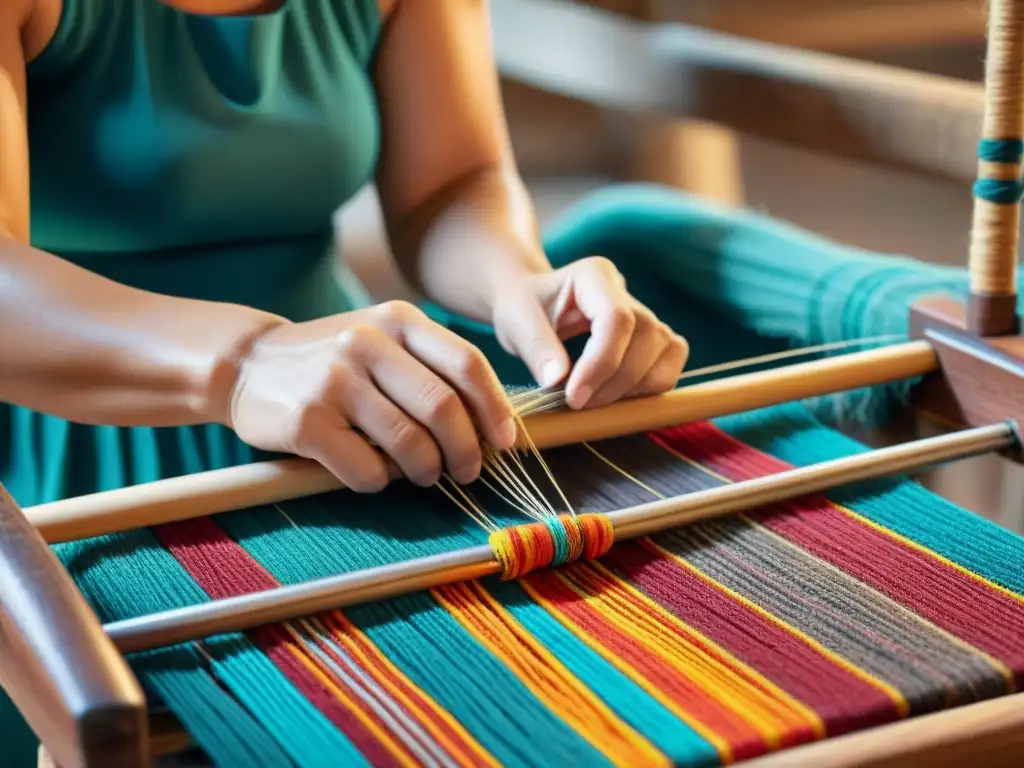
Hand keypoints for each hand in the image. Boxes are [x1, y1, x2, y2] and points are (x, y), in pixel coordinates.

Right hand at [226, 301, 516, 491]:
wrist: (247, 363)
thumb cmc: (333, 361)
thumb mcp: (381, 340)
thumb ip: (430, 366)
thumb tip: (493, 420)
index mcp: (398, 319)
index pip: (467, 364)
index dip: (494, 410)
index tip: (504, 442)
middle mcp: (368, 342)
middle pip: (443, 408)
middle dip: (466, 451)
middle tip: (467, 472)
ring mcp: (335, 380)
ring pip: (409, 444)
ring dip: (426, 472)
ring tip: (424, 476)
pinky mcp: (307, 421)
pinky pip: (366, 469)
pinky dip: (380, 481)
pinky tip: (373, 474)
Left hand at [491, 257, 687, 409]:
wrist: (533, 307)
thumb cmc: (524, 310)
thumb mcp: (516, 322)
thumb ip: (536, 348)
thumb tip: (556, 380)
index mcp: (594, 275)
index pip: (616, 318)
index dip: (601, 362)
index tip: (574, 397)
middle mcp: (627, 292)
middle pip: (646, 336)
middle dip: (614, 381)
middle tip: (577, 403)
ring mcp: (647, 315)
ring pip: (667, 353)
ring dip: (633, 388)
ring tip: (592, 400)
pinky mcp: (655, 340)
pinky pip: (670, 366)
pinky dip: (648, 389)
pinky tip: (612, 396)